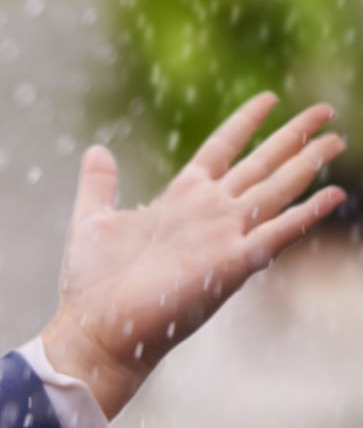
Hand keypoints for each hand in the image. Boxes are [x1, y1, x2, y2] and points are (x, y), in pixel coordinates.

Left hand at [43, 93, 347, 418]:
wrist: (97, 329)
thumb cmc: (92, 283)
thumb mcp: (92, 221)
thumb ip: (99, 185)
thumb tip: (96, 150)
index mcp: (179, 199)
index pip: (220, 150)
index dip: (244, 123)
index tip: (270, 98)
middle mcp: (207, 214)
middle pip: (259, 164)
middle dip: (293, 136)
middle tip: (326, 108)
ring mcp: (222, 237)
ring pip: (274, 190)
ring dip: (306, 164)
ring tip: (336, 137)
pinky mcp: (230, 264)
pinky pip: (276, 234)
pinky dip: (305, 215)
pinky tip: (333, 195)